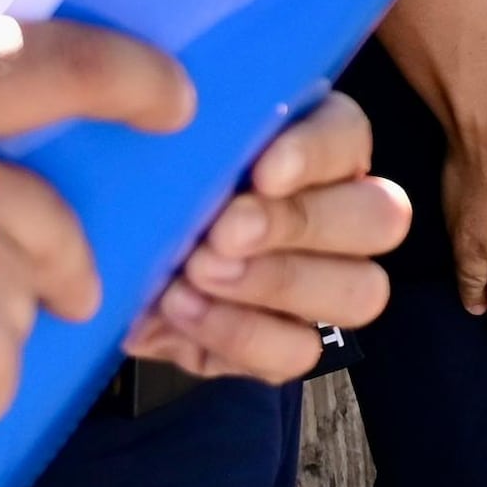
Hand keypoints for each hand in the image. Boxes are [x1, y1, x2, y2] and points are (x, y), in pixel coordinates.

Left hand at [127, 91, 410, 380]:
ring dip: (277, 283)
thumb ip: (186, 146)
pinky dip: (239, 335)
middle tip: (223, 231)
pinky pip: (298, 352)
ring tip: (196, 274)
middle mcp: (342, 216)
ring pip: (361, 291)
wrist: (106, 272)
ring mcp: (328, 288)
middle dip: (297, 224)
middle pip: (380, 218)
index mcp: (318, 150)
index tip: (263, 171)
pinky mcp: (292, 346)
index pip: (348, 137)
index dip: (314, 154)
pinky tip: (183, 309)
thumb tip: (180, 134)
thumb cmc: (147, 196)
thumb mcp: (159, 161)